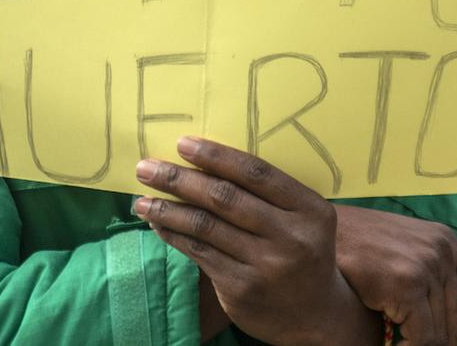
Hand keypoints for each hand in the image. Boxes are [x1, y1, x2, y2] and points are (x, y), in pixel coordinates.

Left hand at [136, 138, 379, 345]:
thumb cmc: (302, 250)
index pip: (257, 174)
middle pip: (225, 199)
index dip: (217, 156)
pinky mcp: (241, 289)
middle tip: (146, 168)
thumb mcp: (304, 218)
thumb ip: (269, 193)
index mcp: (310, 210)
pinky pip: (200, 253)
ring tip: (141, 199)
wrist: (315, 314)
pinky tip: (158, 223)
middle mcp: (290, 238)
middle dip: (180, 179)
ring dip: (168, 209)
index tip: (182, 144)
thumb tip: (205, 160)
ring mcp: (265, 266)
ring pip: (206, 228)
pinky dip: (175, 235)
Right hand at [334, 205, 456, 345]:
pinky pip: (420, 339)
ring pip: (439, 334)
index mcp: (445, 242)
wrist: (309, 235)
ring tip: (394, 340)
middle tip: (409, 344)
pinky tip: (390, 344)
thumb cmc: (347, 248)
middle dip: (440, 345)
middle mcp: (442, 250)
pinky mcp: (407, 284)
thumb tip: (443, 329)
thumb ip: (424, 280)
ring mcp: (426, 265)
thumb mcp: (395, 255)